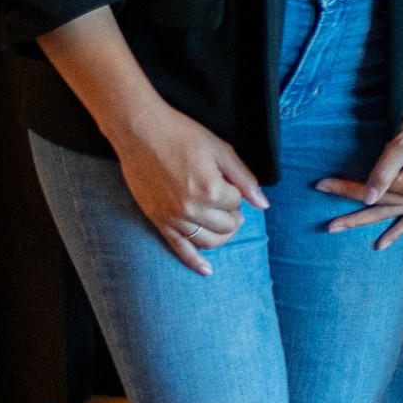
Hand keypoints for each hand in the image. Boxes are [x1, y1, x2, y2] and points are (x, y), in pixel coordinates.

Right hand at [112, 102, 268, 275]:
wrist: (140, 132)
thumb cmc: (182, 135)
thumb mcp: (221, 150)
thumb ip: (245, 179)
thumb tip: (263, 204)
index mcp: (210, 189)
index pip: (237, 204)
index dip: (237, 193)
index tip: (227, 181)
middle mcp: (191, 208)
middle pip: (226, 226)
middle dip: (233, 216)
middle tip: (230, 202)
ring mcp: (172, 217)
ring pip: (208, 241)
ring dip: (222, 235)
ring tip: (226, 224)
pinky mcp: (157, 221)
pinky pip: (179, 248)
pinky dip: (194, 261)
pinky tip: (207, 270)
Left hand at [319, 82, 402, 247]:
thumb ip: (384, 171)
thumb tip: (366, 199)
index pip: (375, 191)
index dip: (346, 189)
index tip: (321, 186)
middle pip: (383, 205)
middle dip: (353, 213)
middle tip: (328, 226)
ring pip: (394, 213)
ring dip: (369, 222)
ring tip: (343, 229)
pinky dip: (399, 229)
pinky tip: (383, 243)